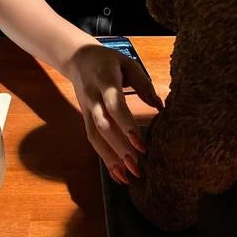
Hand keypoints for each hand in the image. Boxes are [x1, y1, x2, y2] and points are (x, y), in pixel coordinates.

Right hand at [68, 44, 162, 183]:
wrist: (76, 58)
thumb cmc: (108, 61)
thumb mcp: (127, 63)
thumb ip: (143, 84)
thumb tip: (160, 106)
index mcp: (105, 82)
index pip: (115, 107)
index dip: (128, 127)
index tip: (142, 145)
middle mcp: (93, 99)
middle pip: (104, 127)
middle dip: (120, 149)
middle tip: (137, 168)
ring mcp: (87, 110)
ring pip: (95, 137)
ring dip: (111, 159)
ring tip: (127, 178)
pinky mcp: (84, 118)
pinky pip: (93, 140)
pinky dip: (104, 158)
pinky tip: (117, 173)